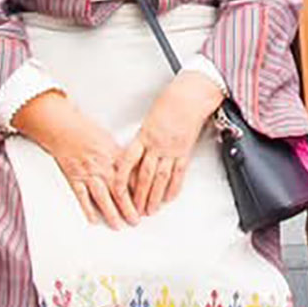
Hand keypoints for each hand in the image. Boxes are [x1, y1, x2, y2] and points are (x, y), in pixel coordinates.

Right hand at [11, 91, 138, 227]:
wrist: (64, 128)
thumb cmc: (87, 131)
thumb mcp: (110, 140)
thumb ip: (121, 157)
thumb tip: (134, 170)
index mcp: (115, 155)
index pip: (132, 177)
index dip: (141, 193)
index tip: (146, 203)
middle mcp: (103, 166)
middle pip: (119, 191)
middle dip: (129, 208)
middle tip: (136, 220)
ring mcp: (88, 173)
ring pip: (102, 197)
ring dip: (112, 213)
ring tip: (119, 225)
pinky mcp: (74, 178)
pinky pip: (82, 196)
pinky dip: (88, 209)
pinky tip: (94, 219)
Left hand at [115, 70, 224, 217]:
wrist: (190, 96)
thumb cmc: (170, 102)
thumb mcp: (149, 119)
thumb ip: (142, 138)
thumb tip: (135, 156)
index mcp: (144, 136)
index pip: (128, 162)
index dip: (122, 180)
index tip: (117, 193)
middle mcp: (156, 145)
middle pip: (145, 176)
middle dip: (139, 196)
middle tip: (134, 210)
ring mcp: (172, 149)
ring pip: (161, 179)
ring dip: (155, 197)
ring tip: (151, 210)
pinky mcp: (185, 151)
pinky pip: (179, 173)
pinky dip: (174, 188)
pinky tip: (169, 197)